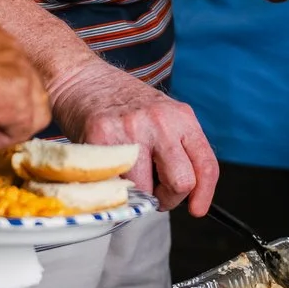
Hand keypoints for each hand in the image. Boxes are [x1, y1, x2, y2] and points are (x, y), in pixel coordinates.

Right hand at [51, 57, 217, 215]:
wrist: (82, 79)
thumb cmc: (122, 103)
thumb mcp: (162, 115)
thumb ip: (177, 147)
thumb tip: (188, 192)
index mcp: (181, 117)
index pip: (205, 165)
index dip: (204, 194)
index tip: (197, 209)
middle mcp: (160, 122)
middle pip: (181, 183)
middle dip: (168, 198)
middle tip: (154, 192)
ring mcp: (130, 130)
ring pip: (146, 191)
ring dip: (136, 194)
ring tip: (126, 175)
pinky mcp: (101, 139)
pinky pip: (115, 184)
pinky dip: (113, 187)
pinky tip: (108, 168)